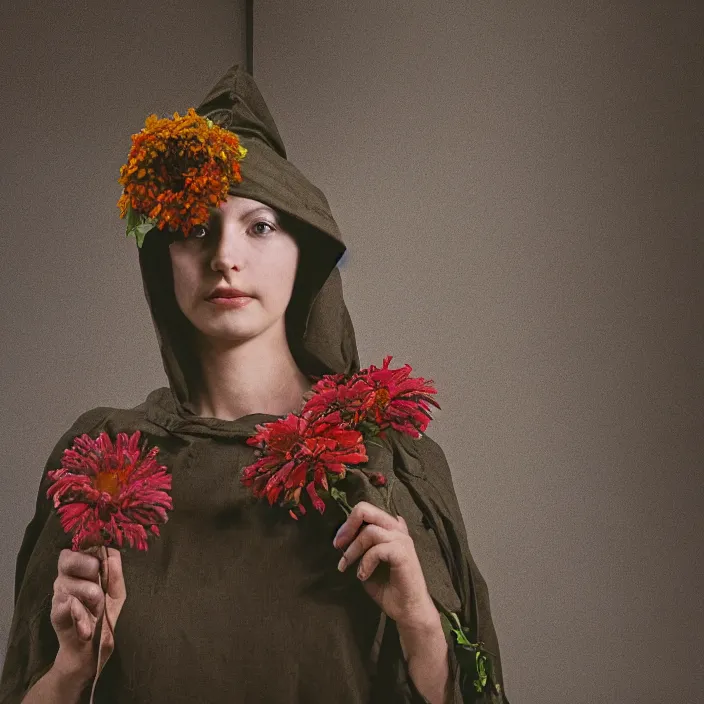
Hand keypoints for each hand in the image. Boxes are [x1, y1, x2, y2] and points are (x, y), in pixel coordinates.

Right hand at [50, 548, 125, 683]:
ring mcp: (58, 594)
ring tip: (96, 610)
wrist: (91, 649)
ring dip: (92, 598)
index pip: (78, 547)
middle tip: (99, 584)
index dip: (91, 552)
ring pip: (74, 583)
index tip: (102, 563)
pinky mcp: (55, 612)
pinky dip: (82, 615)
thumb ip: (116, 573)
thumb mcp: (117, 593)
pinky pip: (68, 605)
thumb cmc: (104, 616)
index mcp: (80, 569)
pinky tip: (87, 625)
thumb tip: (112, 554)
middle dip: (89, 568)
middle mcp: (65, 577)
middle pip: (68, 558)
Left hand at [332, 501, 436, 629]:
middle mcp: (397, 529)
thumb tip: (343, 536)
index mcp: (390, 528)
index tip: (338, 542)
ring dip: (353, 549)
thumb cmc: (388, 588)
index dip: (348, 523)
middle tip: (337, 544)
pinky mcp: (403, 554)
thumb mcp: (367, 563)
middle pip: (366, 510)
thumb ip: (361, 547)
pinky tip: (362, 576)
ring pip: (370, 530)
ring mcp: (402, 540)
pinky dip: (365, 562)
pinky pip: (377, 549)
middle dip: (347, 526)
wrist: (408, 611)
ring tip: (347, 566)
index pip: (366, 510)